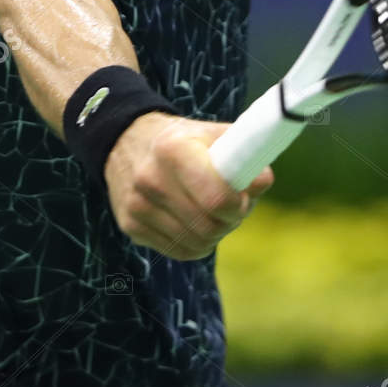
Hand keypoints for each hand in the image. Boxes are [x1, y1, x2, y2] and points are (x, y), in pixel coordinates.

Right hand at [104, 114, 272, 261]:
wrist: (127, 142)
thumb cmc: (183, 140)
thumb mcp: (213, 134)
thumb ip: (244, 155)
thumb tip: (260, 182)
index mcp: (173, 150)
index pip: (216, 198)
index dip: (238, 204)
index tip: (243, 197)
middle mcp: (150, 179)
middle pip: (208, 226)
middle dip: (230, 221)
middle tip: (233, 208)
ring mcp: (137, 206)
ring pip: (196, 243)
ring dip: (215, 234)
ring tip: (214, 213)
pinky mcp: (131, 226)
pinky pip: (180, 251)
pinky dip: (197, 244)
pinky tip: (196, 223)